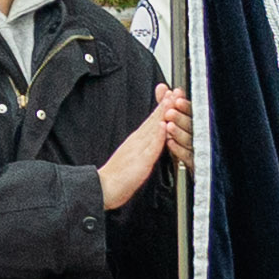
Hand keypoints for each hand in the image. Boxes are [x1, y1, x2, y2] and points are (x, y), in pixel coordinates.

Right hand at [97, 87, 188, 210]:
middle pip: (154, 119)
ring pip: (154, 129)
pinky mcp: (141, 162)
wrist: (103, 188)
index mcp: (137, 141)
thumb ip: (143, 146)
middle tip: (175, 89)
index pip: (152, 120)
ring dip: (164, 114)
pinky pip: (152, 148)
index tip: (171, 92)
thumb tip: (152, 139)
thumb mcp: (133, 156)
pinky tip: (164, 127)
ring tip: (172, 100)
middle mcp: (138, 141)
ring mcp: (139, 150)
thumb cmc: (118, 176)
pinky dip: (158, 136)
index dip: (162, 106)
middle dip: (165, 104)